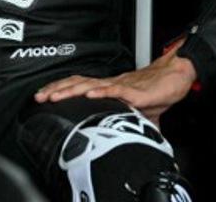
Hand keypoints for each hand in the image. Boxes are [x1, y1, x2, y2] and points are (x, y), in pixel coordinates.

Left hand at [33, 52, 198, 125]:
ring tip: (55, 96)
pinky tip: (90, 94)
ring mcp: (121, 86)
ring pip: (91, 85)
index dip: (60, 90)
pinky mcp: (135, 90)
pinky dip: (102, 91)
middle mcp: (110, 84)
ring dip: (71, 91)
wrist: (176, 76)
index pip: (79, 87)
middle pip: (77, 84)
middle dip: (56, 90)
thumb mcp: (138, 112)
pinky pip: (115, 89)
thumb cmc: (157, 89)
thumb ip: (129, 123)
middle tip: (38, 97)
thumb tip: (126, 139)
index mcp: (109, 88)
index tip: (43, 97)